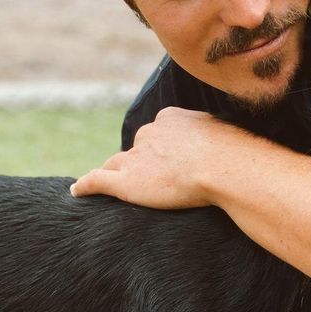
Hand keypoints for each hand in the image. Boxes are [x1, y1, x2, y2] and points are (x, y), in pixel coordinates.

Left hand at [70, 107, 238, 208]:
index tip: (166, 162)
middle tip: (149, 180)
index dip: (158, 150)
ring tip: (107, 184)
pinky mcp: (125, 182)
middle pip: (135, 149)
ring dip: (112, 173)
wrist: (224, 166)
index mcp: (169, 119)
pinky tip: (77, 192)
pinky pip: (96, 180)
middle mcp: (148, 134)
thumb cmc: (233, 154)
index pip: (156, 135)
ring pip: (115, 164)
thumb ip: (212, 141)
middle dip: (138, 161)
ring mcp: (135, 158)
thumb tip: (226, 150)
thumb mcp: (223, 136)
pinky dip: (85, 186)